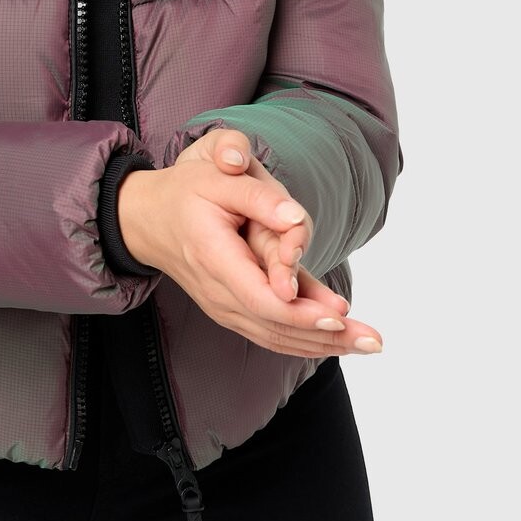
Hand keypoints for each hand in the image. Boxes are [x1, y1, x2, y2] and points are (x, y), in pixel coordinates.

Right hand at [117, 129, 383, 358]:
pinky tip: (337, 340)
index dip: (301, 313)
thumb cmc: (185, 192)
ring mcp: (222, 306)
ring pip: (275, 336)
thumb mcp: (215, 176)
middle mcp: (216, 292)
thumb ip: (257, 194)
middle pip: (275, 327)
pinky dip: (303, 340)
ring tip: (367, 344)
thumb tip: (294, 218)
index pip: (260, 299)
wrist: (147, 218)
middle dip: (326, 337)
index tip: (339, 314)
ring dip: (322, 345)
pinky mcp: (231, 310)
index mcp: (212, 257)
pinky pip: (269, 333)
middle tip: (374, 341)